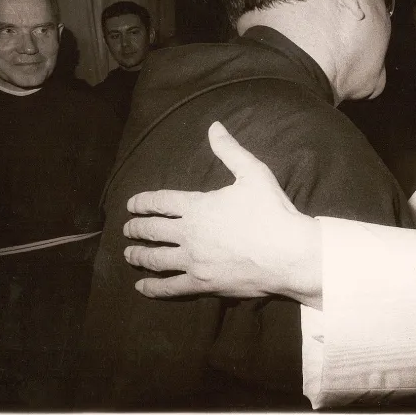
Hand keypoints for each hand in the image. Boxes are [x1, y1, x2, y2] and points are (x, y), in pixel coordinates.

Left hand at [123, 122, 322, 307]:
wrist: (288, 253)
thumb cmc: (272, 211)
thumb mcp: (253, 173)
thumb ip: (230, 150)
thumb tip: (214, 127)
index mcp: (197, 206)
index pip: (160, 202)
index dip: (142, 202)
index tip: (131, 205)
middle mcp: (189, 233)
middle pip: (152, 230)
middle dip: (136, 228)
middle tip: (127, 229)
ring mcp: (193, 261)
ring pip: (156, 259)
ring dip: (139, 255)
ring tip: (129, 254)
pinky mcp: (202, 284)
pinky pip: (170, 287)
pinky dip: (153, 287)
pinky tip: (142, 286)